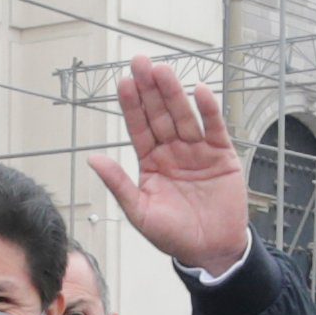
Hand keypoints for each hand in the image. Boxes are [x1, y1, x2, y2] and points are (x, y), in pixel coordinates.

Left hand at [87, 59, 248, 275]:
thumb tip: (93, 160)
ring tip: (164, 71)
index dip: (132, 105)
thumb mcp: (140, 213)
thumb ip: (119, 185)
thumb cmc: (174, 236)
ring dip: (175, 93)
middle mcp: (173, 151)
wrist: (212, 251)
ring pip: (184, 116)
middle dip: (150, 89)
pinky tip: (200, 91)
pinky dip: (209, 110)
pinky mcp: (222, 156)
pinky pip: (215, 128)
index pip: (139, 127)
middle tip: (141, 63)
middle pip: (160, 114)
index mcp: (151, 162)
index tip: (124, 83)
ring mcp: (198, 151)